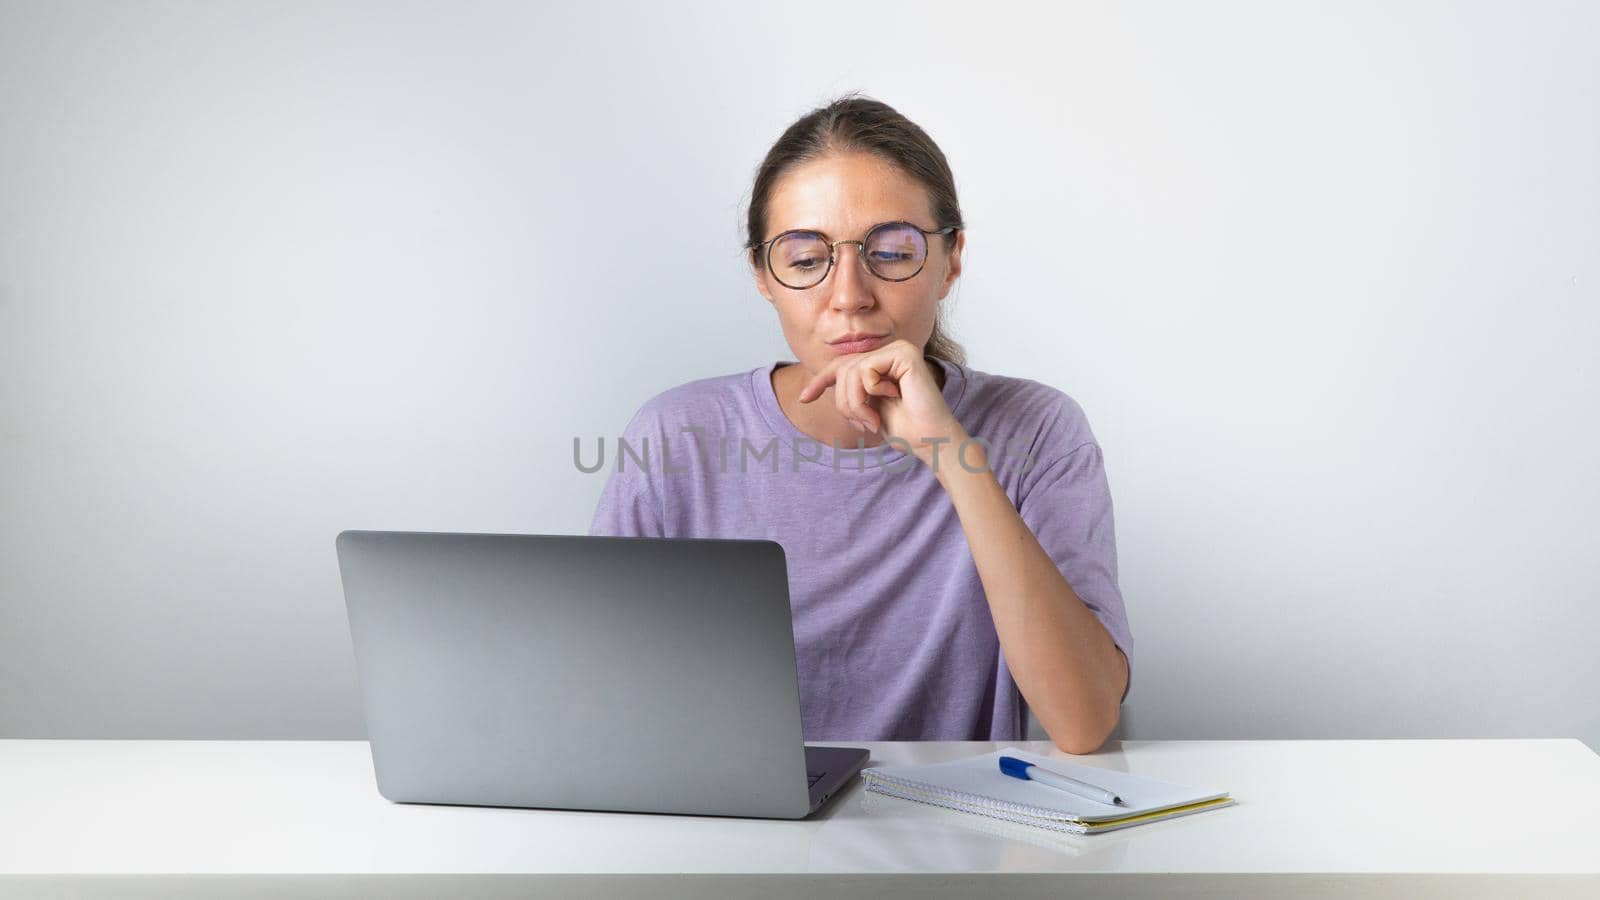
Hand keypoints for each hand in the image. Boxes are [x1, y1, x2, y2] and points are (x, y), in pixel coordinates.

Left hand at [796, 339, 967, 468]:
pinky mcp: (904, 353)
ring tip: (873, 420)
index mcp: (882, 362)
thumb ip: (850, 391)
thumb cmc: (903, 428)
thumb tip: (816, 382)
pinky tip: (893, 397)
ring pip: (851, 371)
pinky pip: (866, 370)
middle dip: (845, 403)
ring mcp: (898, 349)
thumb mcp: (866, 408)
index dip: (820, 381)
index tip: (804, 398)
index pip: (841, 366)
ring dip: (856, 403)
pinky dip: (871, 392)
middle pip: (843, 370)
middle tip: (863, 424)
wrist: (929, 440)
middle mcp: (890, 350)